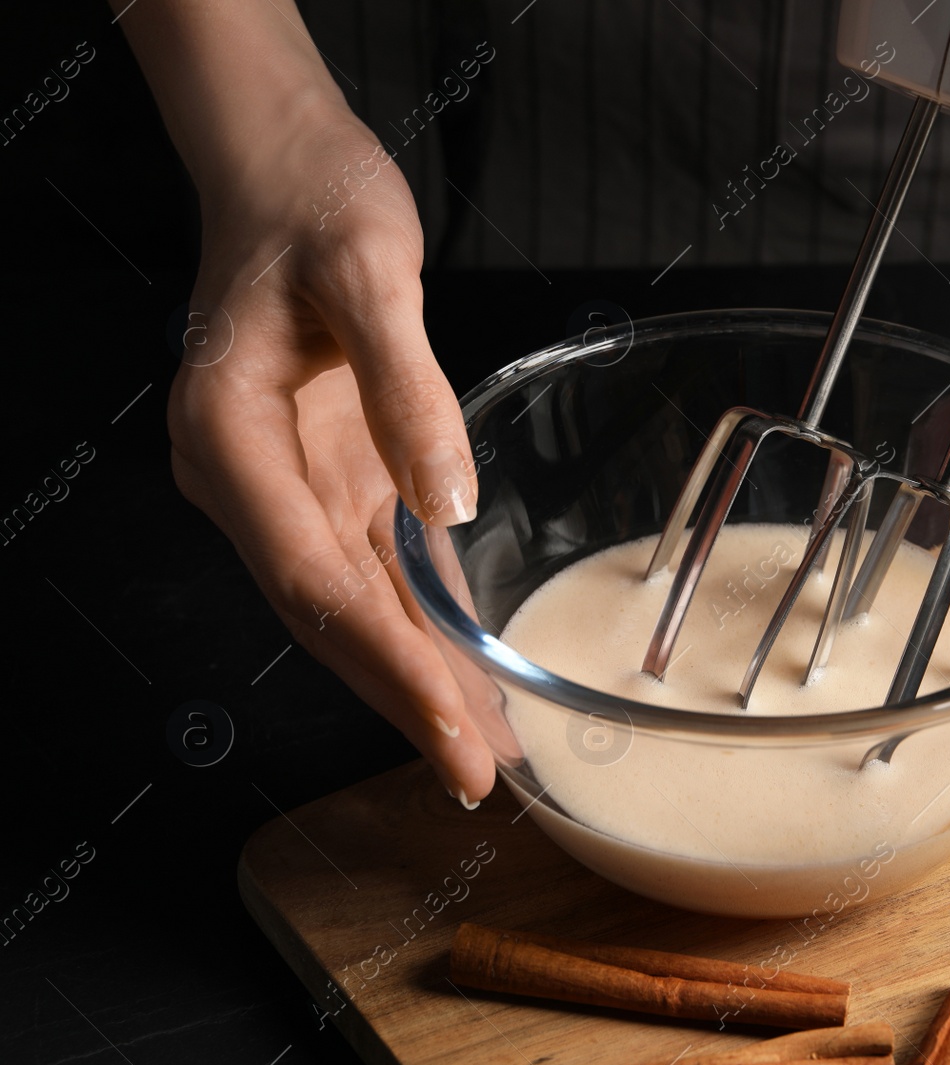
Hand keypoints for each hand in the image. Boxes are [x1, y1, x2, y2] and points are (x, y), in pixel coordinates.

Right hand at [169, 98, 495, 806]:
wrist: (283, 171)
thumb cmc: (314, 205)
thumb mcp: (371, 274)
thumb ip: (408, 391)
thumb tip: (450, 505)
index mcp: (230, 439)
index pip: (316, 583)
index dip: (387, 670)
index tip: (452, 736)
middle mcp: (248, 481)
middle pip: (328, 616)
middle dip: (404, 700)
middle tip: (477, 774)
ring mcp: (285, 485)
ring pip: (351, 605)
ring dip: (415, 678)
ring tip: (485, 745)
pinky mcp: (327, 475)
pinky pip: (372, 567)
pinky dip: (419, 623)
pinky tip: (464, 667)